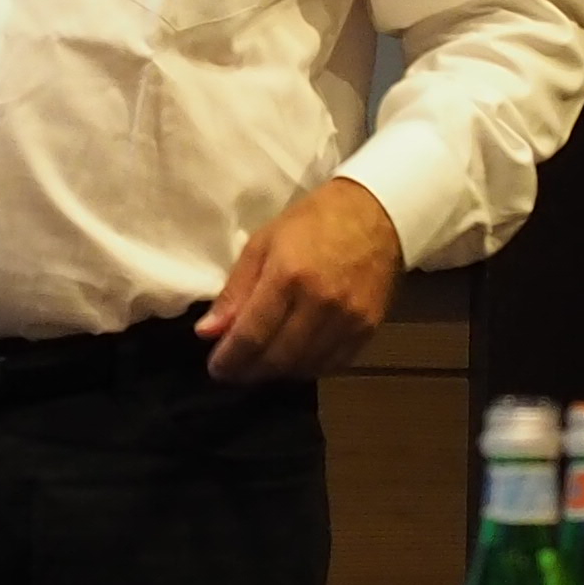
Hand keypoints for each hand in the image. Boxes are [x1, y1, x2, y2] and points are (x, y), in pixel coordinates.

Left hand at [199, 179, 402, 381]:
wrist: (376, 213)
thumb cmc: (312, 222)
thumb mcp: (262, 243)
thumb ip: (235, 291)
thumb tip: (207, 332)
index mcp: (288, 276)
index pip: (251, 335)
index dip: (229, 360)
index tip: (216, 367)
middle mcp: (320, 303)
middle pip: (277, 358)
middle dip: (249, 371)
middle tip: (234, 370)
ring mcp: (348, 320)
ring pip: (304, 367)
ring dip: (277, 372)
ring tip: (261, 363)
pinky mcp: (369, 328)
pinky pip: (333, 365)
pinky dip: (308, 367)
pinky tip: (295, 358)